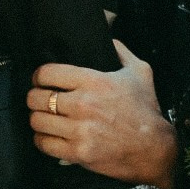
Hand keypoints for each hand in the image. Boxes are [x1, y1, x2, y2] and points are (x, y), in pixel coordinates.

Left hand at [28, 41, 177, 188]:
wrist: (154, 149)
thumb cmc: (146, 110)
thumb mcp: (140, 72)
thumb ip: (120, 51)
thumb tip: (107, 36)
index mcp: (94, 81)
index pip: (47, 73)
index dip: (39, 76)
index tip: (40, 80)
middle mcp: (83, 104)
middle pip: (36, 98)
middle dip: (34, 97)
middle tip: (40, 100)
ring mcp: (79, 130)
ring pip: (37, 121)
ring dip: (37, 118)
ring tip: (43, 117)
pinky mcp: (78, 152)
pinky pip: (44, 143)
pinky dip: (42, 139)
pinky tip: (49, 136)